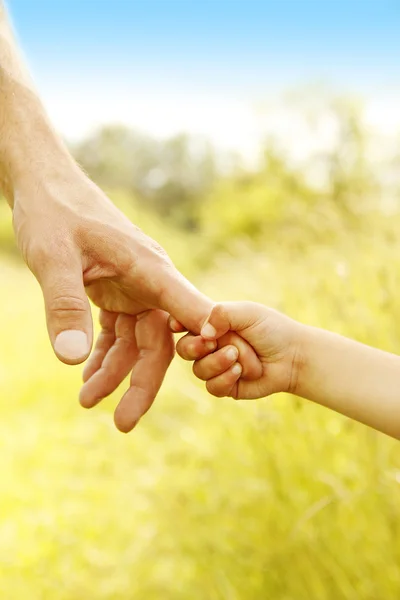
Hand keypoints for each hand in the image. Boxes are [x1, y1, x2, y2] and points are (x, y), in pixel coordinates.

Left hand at [12, 166, 260, 429]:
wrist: (45, 187)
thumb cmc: (53, 212)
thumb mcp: (53, 259)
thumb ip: (65, 306)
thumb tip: (72, 360)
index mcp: (148, 267)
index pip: (187, 308)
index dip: (204, 338)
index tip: (223, 365)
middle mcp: (149, 281)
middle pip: (159, 340)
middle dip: (142, 383)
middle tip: (122, 423)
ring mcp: (133, 287)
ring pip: (136, 341)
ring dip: (114, 372)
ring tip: (87, 401)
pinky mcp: (114, 291)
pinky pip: (116, 331)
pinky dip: (103, 353)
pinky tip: (87, 374)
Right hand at [174, 301, 303, 398]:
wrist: (292, 356)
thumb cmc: (271, 329)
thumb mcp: (246, 313)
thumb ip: (221, 314)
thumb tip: (202, 333)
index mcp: (212, 324)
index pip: (184, 323)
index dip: (177, 325)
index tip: (178, 326)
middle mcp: (210, 346)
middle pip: (184, 349)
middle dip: (195, 347)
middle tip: (211, 343)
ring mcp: (216, 367)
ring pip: (198, 370)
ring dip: (217, 363)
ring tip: (237, 356)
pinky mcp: (226, 386)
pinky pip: (212, 387)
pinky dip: (225, 379)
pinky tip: (239, 371)